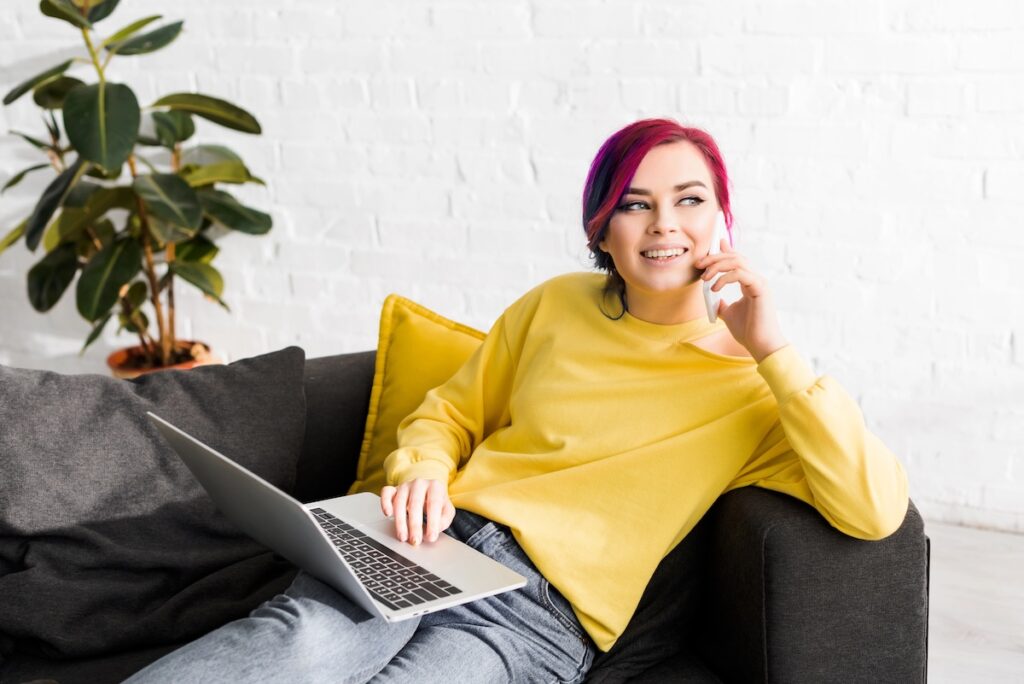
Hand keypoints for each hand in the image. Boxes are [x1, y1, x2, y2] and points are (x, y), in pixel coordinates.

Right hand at [380, 479, 455, 545]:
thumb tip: (435, 529)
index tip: (431, 537)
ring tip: (403, 537)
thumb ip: (444, 519)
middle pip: (415, 503)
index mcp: (435, 487)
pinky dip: (385, 503)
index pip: (434, 504)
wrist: (426, 490)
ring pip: (399, 502)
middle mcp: (419, 484)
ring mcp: (405, 486)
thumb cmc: (436, 502)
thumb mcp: (446, 510)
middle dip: (414, 525)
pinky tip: (388, 514)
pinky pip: (386, 493)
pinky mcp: (393, 489)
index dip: (432, 522)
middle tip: (415, 541)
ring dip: (400, 522)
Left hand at [696, 238, 788, 362]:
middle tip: (699, 263)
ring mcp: (760, 282)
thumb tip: (713, 298)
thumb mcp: (729, 314)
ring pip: (738, 262)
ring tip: (705, 277)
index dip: (726, 251)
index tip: (713, 246)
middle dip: (715, 257)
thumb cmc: (748, 331)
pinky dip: (724, 278)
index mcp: (750, 283)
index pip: (738, 261)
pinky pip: (740, 274)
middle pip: (735, 257)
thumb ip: (721, 304)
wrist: (760, 345)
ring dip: (717, 265)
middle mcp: (756, 280)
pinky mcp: (761, 288)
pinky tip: (715, 288)